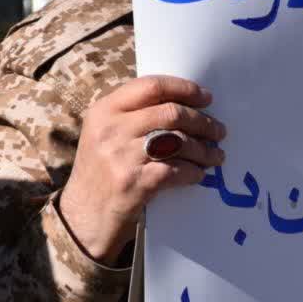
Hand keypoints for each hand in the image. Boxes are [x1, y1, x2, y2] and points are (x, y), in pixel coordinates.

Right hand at [59, 75, 225, 263]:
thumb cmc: (102, 171)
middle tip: (219, 131)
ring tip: (216, 155)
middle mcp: (111, 129)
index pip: (150, 86)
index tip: (207, 97)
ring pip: (178, 141)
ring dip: (204, 149)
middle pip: (171, 113)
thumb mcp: (104, 134)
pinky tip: (199, 174)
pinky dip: (193, 172)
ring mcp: (121, 156)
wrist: (84, 215)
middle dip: (202, 121)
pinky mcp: (134, 183)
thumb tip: (184, 105)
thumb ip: (133, 115)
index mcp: (104, 110)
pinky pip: (176, 170)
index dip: (184, 89)